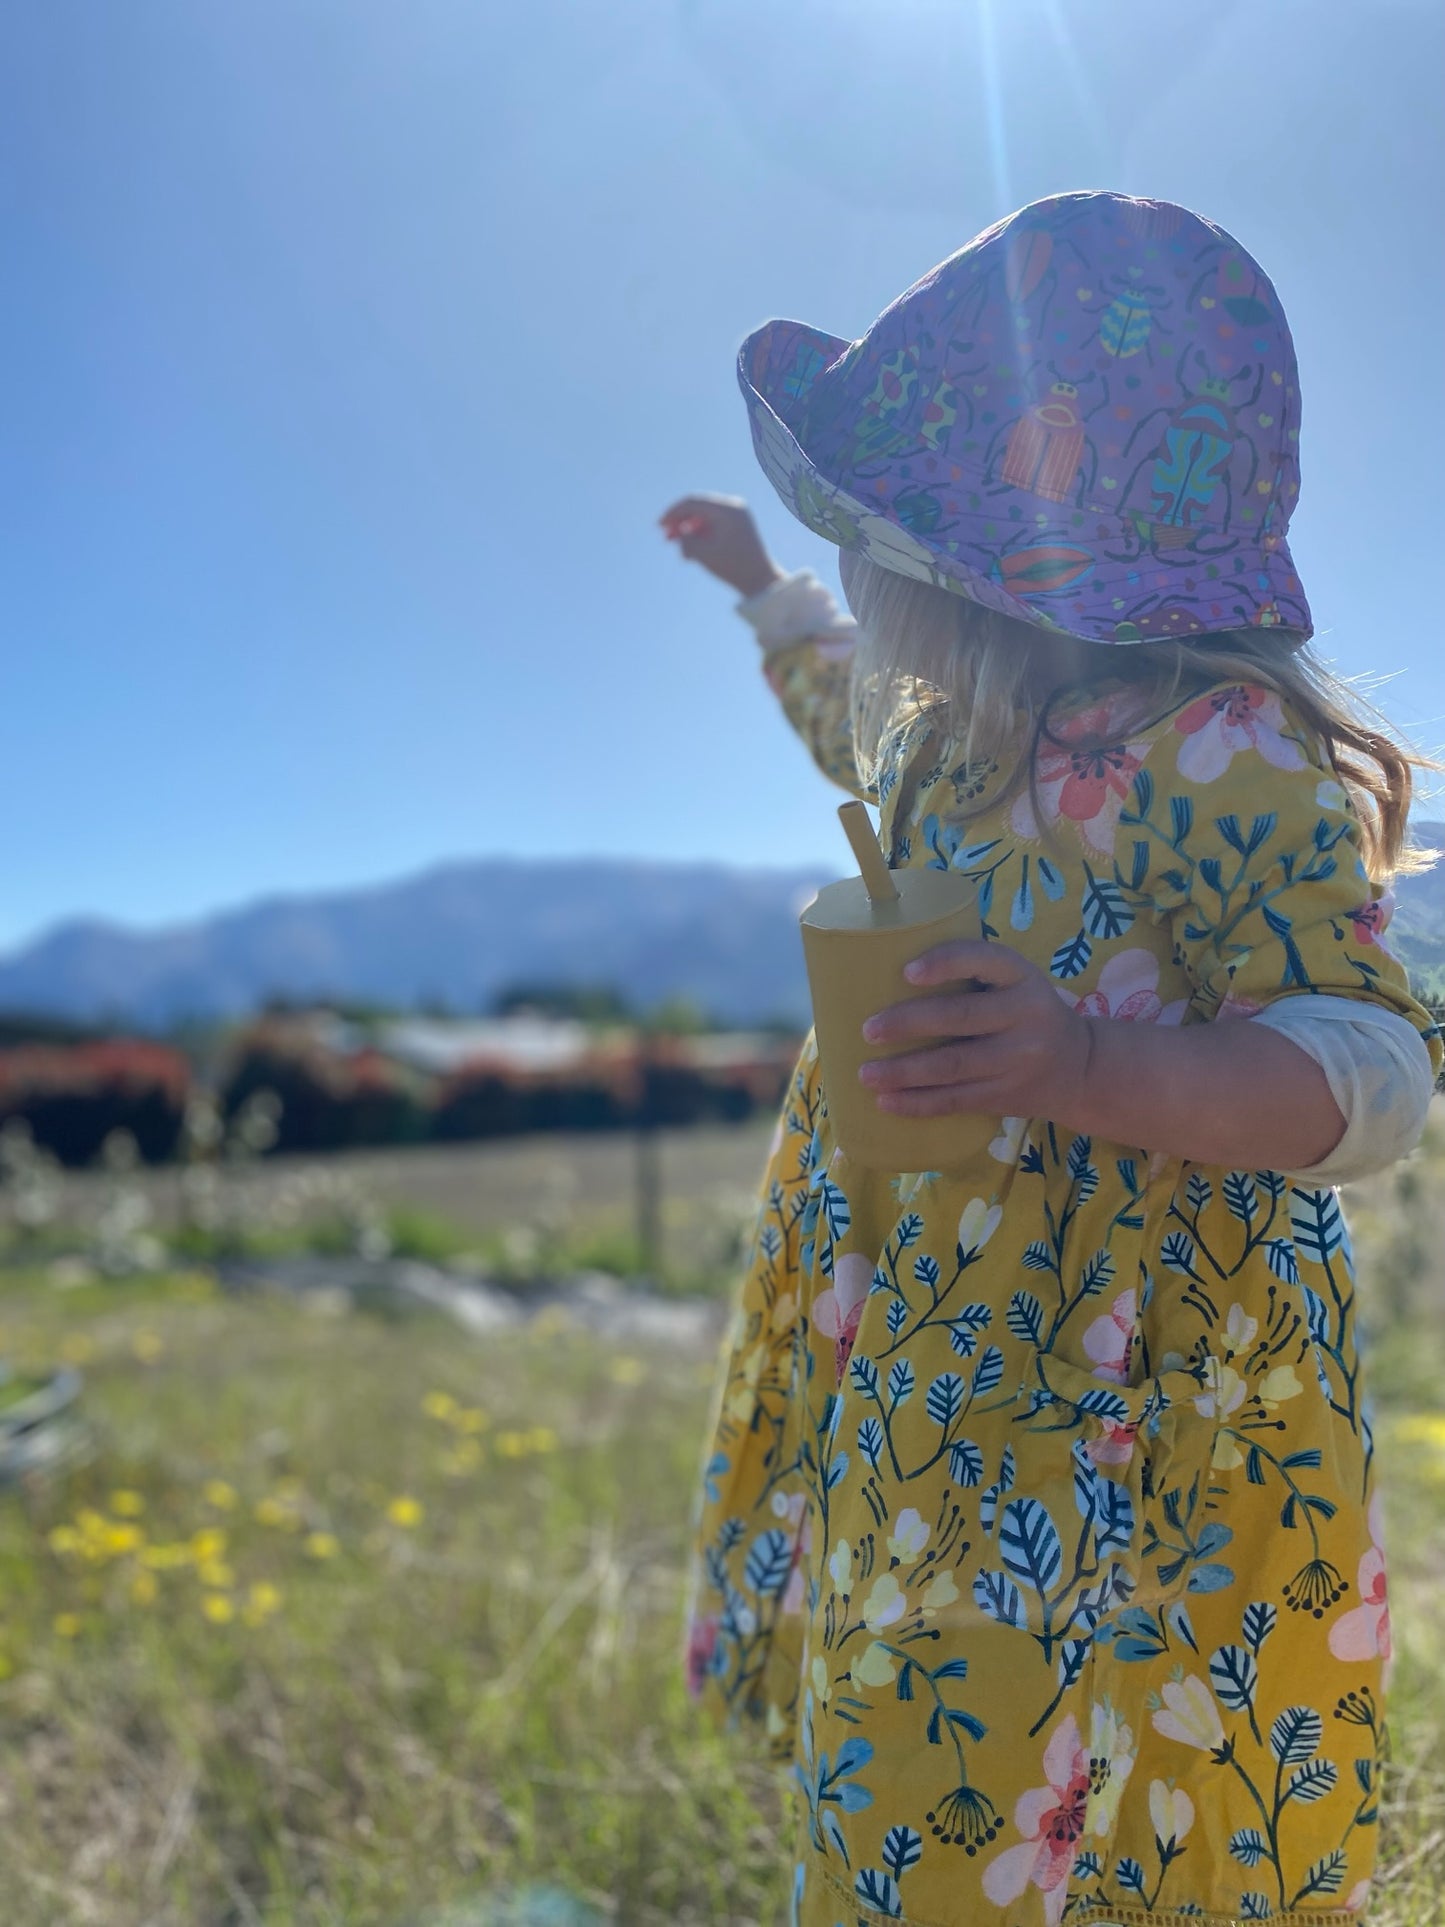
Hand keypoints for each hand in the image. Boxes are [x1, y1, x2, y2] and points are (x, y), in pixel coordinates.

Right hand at [659, 493, 783, 598]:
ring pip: (704, 517)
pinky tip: (692, 553)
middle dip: (680, 522)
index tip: (659, 526)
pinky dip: (700, 535)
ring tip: (681, 552)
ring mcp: (737, 515)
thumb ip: (685, 539)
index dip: (672, 512)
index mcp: (727, 509)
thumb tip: (679, 531)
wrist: (761, 581)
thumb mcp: (703, 554)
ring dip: (689, 531)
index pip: (692, 502)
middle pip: (698, 507)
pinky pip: (713, 524)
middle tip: (665, 537)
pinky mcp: (737, 526)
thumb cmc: (734, 568)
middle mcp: (734, 506)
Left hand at [858, 939, 1092, 1118]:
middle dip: (908, 1024)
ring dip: (904, 1072)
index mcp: (1022, 977)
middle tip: (868, 1030)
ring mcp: (1017, 1060)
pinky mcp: (1006, 1096)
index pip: (985, 960)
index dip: (946, 963)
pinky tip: (887, 1102)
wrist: (1081, 1068)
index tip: (907, 972)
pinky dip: (918, 1103)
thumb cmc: (1025, 1013)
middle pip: (960, 1018)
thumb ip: (973, 973)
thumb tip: (887, 971)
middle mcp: (1025, 1016)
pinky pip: (956, 1101)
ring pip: (953, 1066)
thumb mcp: (1017, 982)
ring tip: (866, 1074)